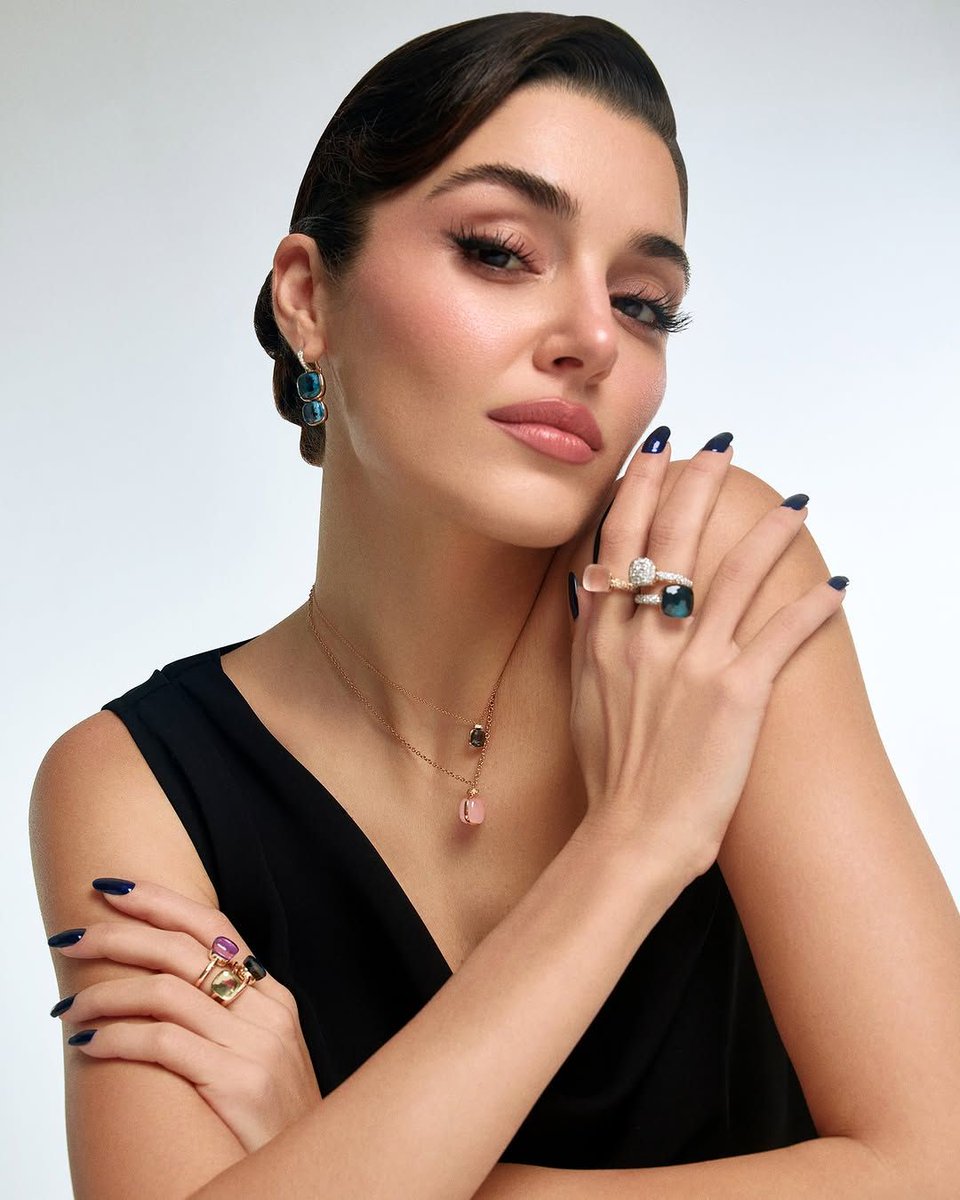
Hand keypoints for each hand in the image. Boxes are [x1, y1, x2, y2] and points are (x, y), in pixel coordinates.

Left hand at [49, 878, 321, 1152]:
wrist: (309, 1171)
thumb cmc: (272, 1117)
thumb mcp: (262, 1052)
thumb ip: (229, 1015)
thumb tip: (164, 984)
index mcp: (273, 996)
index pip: (213, 926)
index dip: (160, 901)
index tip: (112, 889)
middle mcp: (266, 1011)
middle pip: (183, 949)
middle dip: (119, 936)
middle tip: (71, 938)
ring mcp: (254, 1045)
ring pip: (165, 993)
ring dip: (105, 993)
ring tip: (70, 1007)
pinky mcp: (235, 1083)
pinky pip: (162, 1043)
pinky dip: (116, 1038)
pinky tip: (88, 1046)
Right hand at [569, 433, 844, 881]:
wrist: (629, 834)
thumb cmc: (609, 775)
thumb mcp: (583, 695)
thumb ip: (593, 639)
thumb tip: (596, 598)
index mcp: (603, 636)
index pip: (620, 542)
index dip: (641, 490)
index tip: (657, 453)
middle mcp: (643, 638)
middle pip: (676, 540)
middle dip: (702, 485)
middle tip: (724, 449)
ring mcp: (690, 662)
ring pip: (734, 575)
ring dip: (768, 534)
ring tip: (794, 505)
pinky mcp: (735, 693)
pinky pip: (779, 635)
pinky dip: (810, 607)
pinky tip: (834, 587)